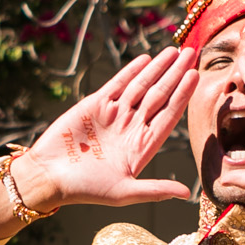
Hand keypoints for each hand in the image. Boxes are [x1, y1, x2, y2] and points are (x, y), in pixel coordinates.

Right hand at [16, 48, 197, 209]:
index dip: (183, 95)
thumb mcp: (123, 193)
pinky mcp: (95, 105)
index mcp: (142, 146)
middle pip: (160, 95)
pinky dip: (131, 71)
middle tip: (192, 52)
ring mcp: (115, 114)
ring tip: (174, 51)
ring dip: (157, 68)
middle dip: (175, 74)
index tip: (195, 76)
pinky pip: (117, 84)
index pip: (169, 115)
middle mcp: (132, 127)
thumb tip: (186, 193)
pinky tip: (146, 60)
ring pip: (141, 86)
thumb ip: (154, 190)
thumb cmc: (85, 189)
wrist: (49, 176)